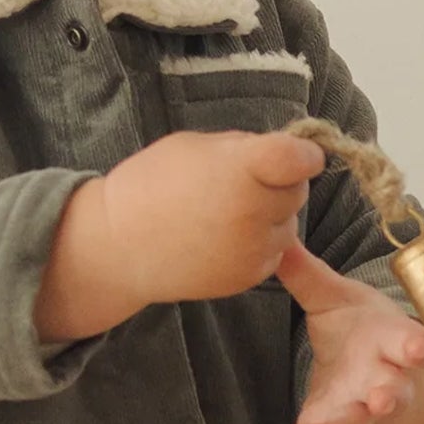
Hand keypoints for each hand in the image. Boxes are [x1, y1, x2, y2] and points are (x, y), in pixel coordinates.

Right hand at [99, 130, 327, 309]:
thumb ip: (242, 148)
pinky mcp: (248, 277)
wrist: (118, 246)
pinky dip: (258, 244)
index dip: (305, 153)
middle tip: (241, 184)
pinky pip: (273, 252)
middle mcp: (253, 212)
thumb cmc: (150, 185)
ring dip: (270, 216)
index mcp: (241, 170)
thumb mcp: (194, 146)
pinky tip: (223, 237)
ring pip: (288, 224)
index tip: (300, 154)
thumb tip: (280, 154)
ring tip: (225, 214)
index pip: (300, 159)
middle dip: (280, 183)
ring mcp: (252, 249)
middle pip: (298, 191)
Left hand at [242, 239, 423, 423]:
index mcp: (392, 344)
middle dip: (388, 397)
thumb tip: (276, 235)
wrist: (380, 381)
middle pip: (392, 394)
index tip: (417, 347)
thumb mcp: (337, 300)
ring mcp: (363, 416)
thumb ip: (307, 275)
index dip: (412, 345)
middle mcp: (385, 384)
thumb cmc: (363, 334)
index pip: (406, 342)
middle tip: (382, 399)